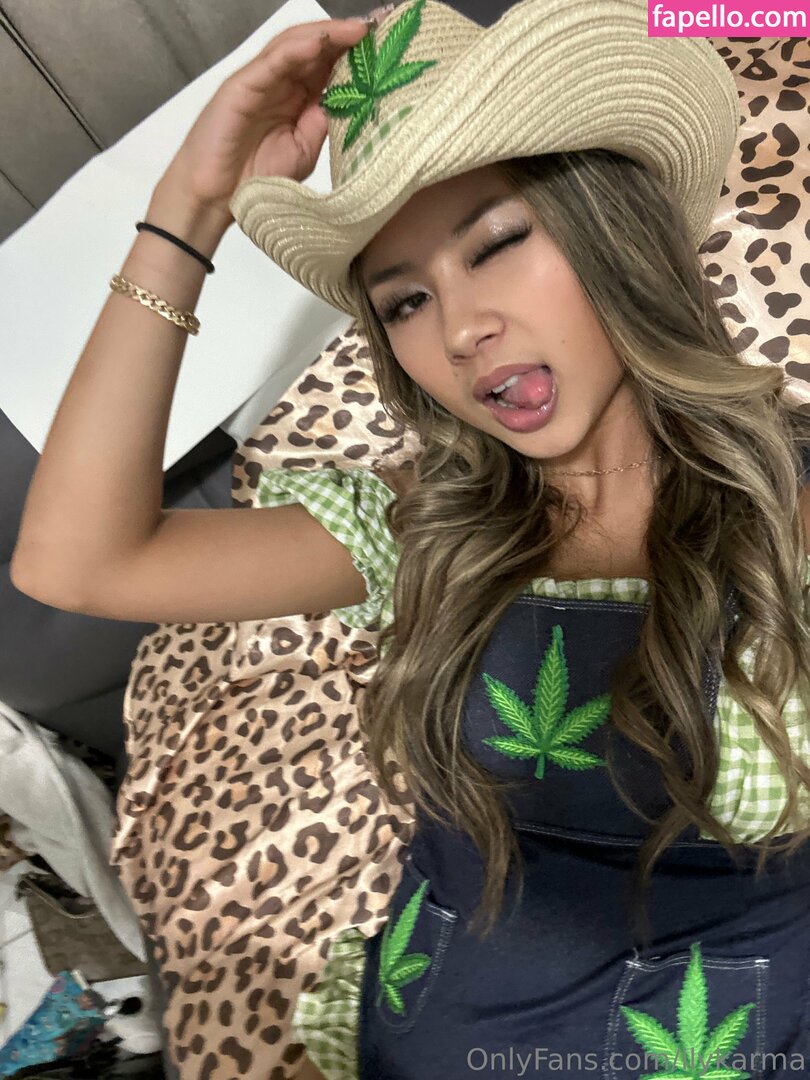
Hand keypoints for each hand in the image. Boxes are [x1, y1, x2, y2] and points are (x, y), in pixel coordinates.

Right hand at [159, 17, 371, 224]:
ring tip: (359, 29)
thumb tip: (346, 102)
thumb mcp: (303, 152)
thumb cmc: (253, 177)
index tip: (388, 48)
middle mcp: (279, 83)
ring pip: (296, 46)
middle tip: (382, 26)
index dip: (356, 55)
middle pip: (316, 49)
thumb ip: (321, 125)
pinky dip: (297, 49)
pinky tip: (321, 42)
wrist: (214, 197)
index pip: (329, 66)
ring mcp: (260, 81)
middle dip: (348, 36)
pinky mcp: (242, 86)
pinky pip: (272, 62)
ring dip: (329, 35)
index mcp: (296, 98)